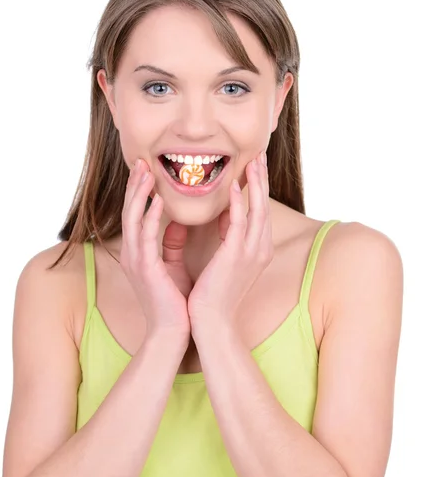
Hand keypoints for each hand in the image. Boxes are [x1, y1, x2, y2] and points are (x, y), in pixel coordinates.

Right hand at [120, 159, 191, 344]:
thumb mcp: (172, 265)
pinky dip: (150, 217)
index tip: (147, 169)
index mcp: (140, 252)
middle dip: (135, 185)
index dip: (140, 191)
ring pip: (133, 219)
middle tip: (142, 161)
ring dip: (139, 194)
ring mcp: (136, 261)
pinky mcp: (146, 269)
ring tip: (146, 172)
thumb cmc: (175, 300)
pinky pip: (146, 238)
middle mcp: (133, 253)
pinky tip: (159, 200)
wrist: (173, 331)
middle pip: (130, 211)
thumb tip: (178, 222)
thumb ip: (171, 243)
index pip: (137, 214)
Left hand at [187, 150, 272, 328]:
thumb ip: (230, 236)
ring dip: (255, 183)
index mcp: (257, 250)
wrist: (211, 322)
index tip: (254, 167)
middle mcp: (260, 249)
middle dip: (262, 179)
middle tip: (259, 154)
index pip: (260, 211)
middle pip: (264, 205)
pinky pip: (240, 222)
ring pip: (258, 209)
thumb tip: (226, 214)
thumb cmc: (214, 294)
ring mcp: (252, 253)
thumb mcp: (227, 259)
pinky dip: (238, 202)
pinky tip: (233, 184)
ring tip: (252, 160)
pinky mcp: (237, 256)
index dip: (259, 188)